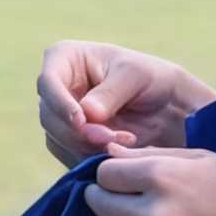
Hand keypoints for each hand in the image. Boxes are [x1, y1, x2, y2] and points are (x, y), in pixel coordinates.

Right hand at [37, 41, 215, 165]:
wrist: (167, 108)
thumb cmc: (151, 79)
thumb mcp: (136, 76)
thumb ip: (111, 93)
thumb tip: (87, 113)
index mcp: (65, 58)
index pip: (48, 81)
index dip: (59, 103)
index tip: (81, 120)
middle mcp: (56, 87)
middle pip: (49, 116)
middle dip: (79, 132)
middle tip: (111, 138)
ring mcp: (61, 116)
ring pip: (57, 139)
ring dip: (88, 146)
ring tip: (125, 140)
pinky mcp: (70, 141)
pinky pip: (70, 155)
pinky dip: (91, 157)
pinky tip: (118, 150)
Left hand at [84, 145, 215, 215]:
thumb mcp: (203, 158)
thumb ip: (152, 156)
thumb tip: (111, 153)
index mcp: (162, 176)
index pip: (105, 173)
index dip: (111, 172)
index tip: (121, 175)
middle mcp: (154, 212)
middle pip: (99, 204)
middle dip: (104, 197)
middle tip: (123, 196)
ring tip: (185, 215)